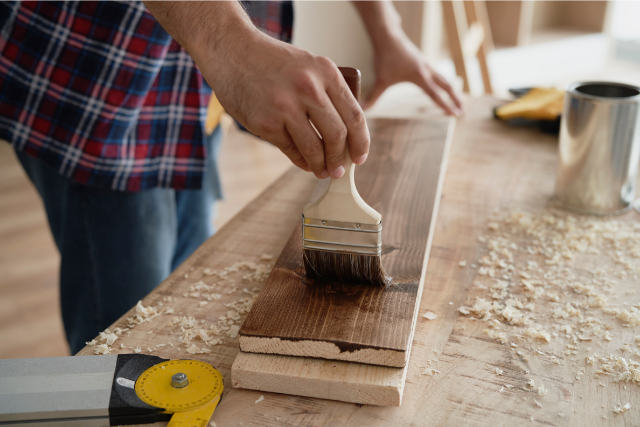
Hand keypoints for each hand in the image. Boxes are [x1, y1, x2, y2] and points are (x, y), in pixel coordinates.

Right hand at [145, 1, 368, 179]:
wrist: (232, 51)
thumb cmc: (272, 62)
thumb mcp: (308, 65)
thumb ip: (327, 92)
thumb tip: (344, 135)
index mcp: (325, 72)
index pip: (355, 115)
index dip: (361, 141)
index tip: (360, 156)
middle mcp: (308, 88)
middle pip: (337, 136)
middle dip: (340, 159)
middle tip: (339, 169)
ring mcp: (285, 107)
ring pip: (314, 148)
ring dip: (321, 165)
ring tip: (323, 171)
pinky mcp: (266, 122)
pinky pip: (290, 150)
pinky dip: (301, 161)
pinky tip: (305, 164)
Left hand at [366, 31, 462, 115]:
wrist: (388, 36)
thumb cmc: (385, 57)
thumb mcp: (380, 80)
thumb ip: (374, 97)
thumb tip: (363, 109)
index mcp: (419, 76)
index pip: (435, 95)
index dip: (445, 105)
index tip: (455, 114)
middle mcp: (427, 70)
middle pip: (447, 86)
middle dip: (456, 99)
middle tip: (463, 112)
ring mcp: (426, 64)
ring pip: (444, 79)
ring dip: (452, 90)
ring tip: (458, 101)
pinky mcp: (423, 61)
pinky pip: (437, 74)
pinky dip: (443, 82)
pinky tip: (443, 87)